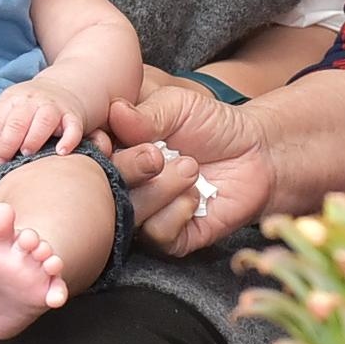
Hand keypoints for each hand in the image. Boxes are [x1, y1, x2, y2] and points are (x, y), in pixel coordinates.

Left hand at [0, 77, 85, 161]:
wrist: (63, 88)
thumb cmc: (29, 106)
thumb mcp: (8, 109)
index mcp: (12, 99)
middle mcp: (33, 101)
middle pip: (17, 121)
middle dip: (8, 143)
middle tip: (3, 161)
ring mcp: (54, 107)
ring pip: (43, 121)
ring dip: (33, 138)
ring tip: (27, 153)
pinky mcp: (72, 116)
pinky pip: (72, 128)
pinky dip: (68, 140)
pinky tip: (61, 152)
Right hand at [104, 82, 271, 255]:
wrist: (256, 153)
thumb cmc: (213, 124)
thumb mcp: (178, 106)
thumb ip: (146, 113)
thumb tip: (114, 112)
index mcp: (117, 150)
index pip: (88, 156)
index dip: (94, 150)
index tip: (107, 141)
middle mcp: (124, 185)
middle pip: (101, 188)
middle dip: (129, 168)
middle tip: (157, 154)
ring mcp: (145, 213)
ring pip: (128, 213)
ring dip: (160, 189)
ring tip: (190, 168)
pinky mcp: (170, 238)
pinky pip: (155, 234)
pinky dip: (176, 212)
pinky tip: (196, 195)